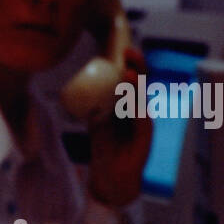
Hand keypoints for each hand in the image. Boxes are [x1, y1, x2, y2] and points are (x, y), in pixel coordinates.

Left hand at [87, 45, 150, 207]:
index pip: (129, 78)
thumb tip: (78, 86)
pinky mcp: (146, 135)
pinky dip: (137, 108)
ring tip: (129, 71)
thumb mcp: (96, 121)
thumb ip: (94, 105)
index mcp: (126, 104)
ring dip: (135, 84)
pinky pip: (142, 119)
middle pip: (140, 83)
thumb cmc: (104, 147)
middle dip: (136, 65)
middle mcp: (137, 109)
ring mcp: (143, 121)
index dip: (127, 63)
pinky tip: (132, 101)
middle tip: (129, 51)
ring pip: (141, 98)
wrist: (111, 175)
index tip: (121, 48)